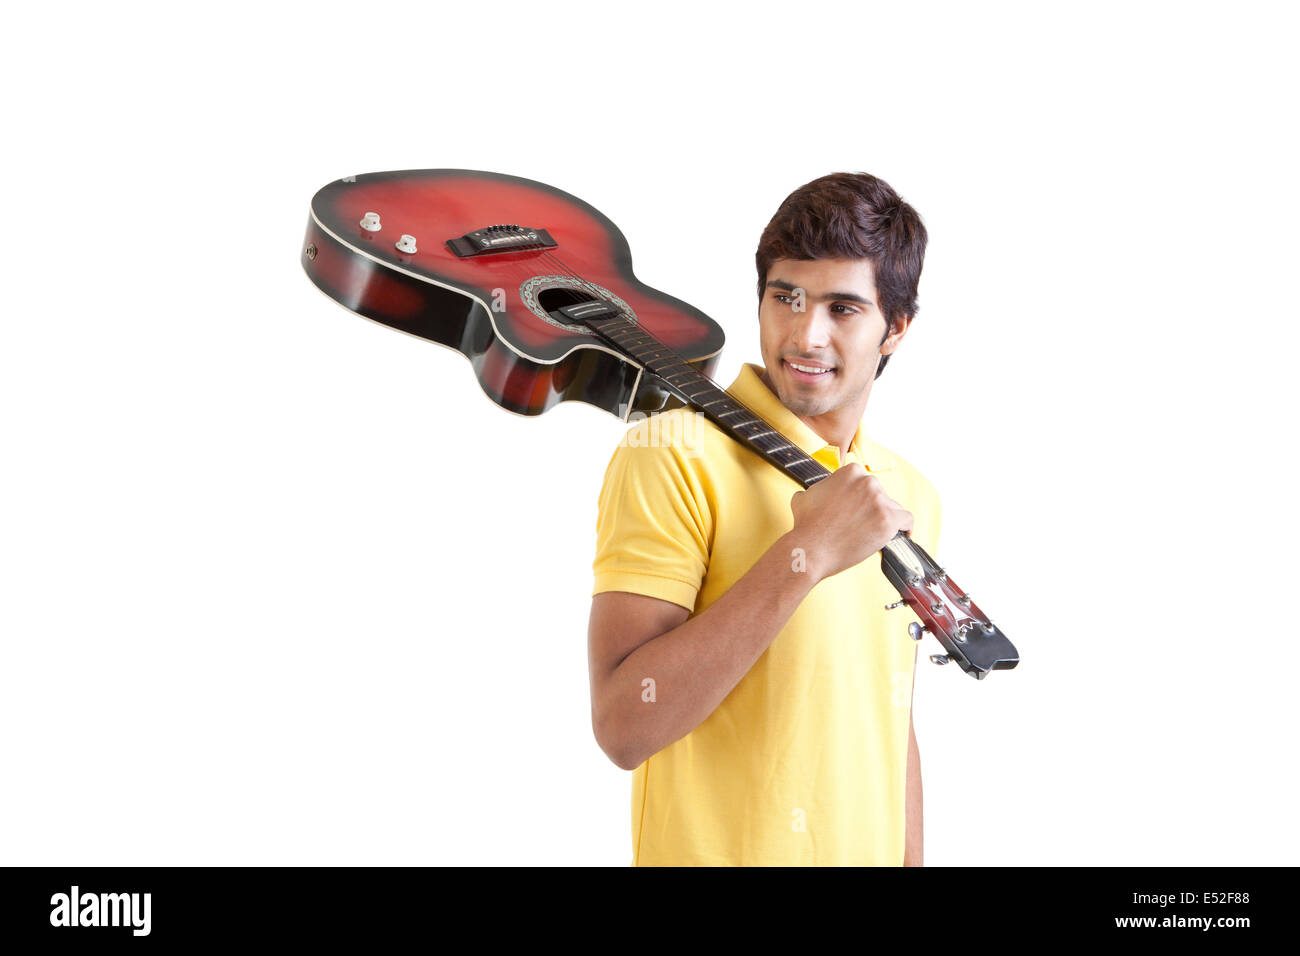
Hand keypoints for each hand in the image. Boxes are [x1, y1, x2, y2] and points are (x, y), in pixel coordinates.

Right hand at [788, 463, 912, 581]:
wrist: (810, 549)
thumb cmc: (806, 526)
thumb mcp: (805, 496)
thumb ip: (819, 489)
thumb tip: (818, 492)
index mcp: (851, 472)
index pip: (866, 482)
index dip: (861, 498)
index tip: (857, 509)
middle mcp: (868, 482)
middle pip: (881, 494)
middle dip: (872, 508)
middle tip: (861, 524)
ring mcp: (879, 501)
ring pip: (893, 508)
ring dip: (885, 518)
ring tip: (873, 533)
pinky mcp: (888, 520)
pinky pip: (906, 520)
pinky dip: (904, 527)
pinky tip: (901, 534)